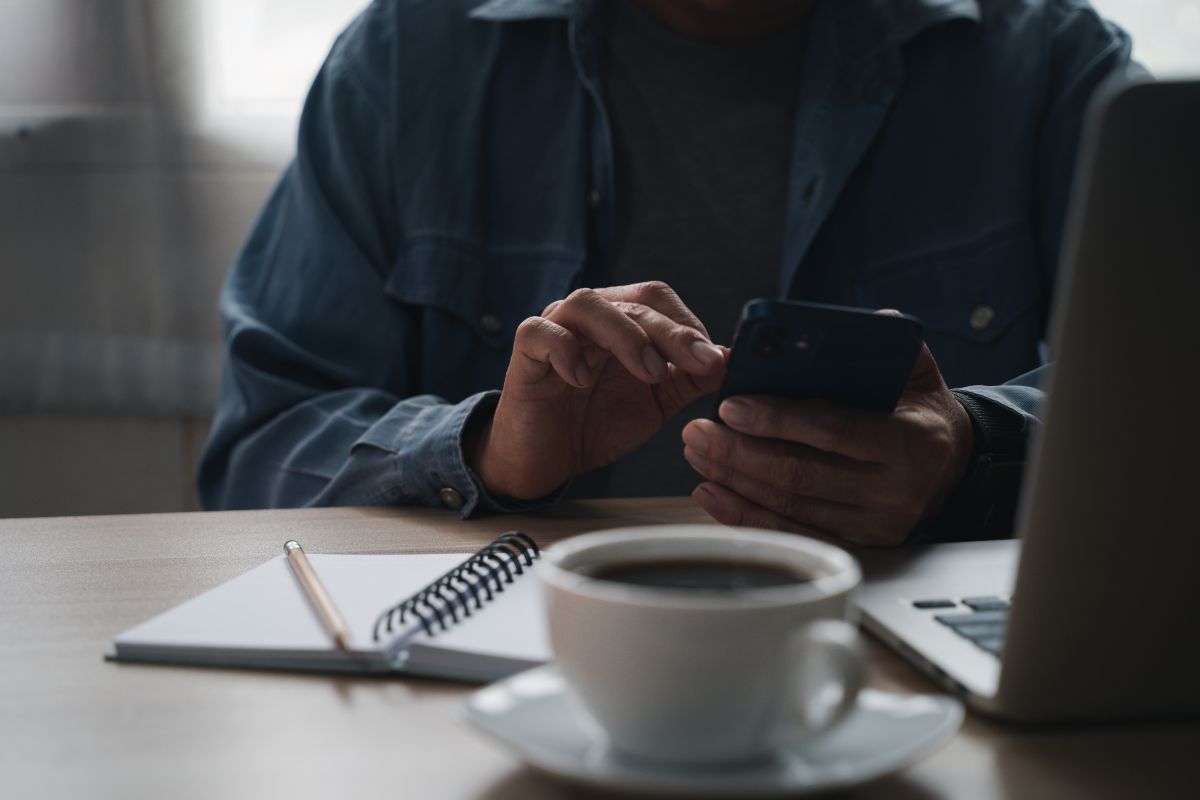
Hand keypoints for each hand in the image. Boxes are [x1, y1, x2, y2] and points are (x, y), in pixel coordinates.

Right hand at [469, 282, 726, 499]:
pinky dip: (565, 350)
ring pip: (587, 304)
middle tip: (699, 364)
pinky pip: (539, 332)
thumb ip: (689, 379)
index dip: (687, 324)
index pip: (657, 298)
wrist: (547, 461)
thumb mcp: (656, 403)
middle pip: (632, 301)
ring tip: (649, 373)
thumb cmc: (597, 424)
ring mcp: (553, 330)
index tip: (714, 360)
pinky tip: (581, 379)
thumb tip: (731, 360)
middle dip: (672, 333)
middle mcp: (588, 317)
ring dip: (625, 335)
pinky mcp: (524, 354)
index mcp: (620, 320)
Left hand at [681, 344, 974, 545]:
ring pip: (789, 506)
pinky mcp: (856, 544)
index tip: (729, 405)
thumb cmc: (918, 408)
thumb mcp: (916, 369)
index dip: (777, 419)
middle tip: (695, 431)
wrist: (955, 465)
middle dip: (738, 453)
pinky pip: (792, 532)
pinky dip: (746, 514)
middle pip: (800, 474)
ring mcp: (874, 523)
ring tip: (696, 451)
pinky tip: (712, 492)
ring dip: (733, 479)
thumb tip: (836, 327)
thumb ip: (883, 342)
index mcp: (909, 439)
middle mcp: (893, 488)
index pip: (832, 429)